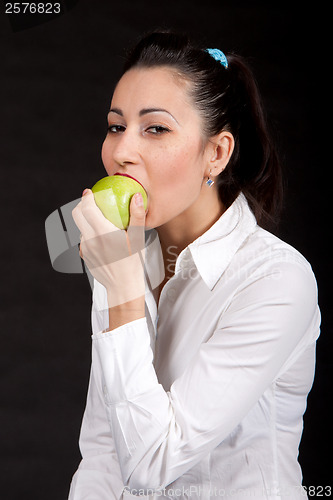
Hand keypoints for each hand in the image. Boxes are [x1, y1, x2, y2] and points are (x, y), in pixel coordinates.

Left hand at [72, 189, 145, 307]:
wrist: (123, 287)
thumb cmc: (132, 263)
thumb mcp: (137, 239)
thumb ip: (136, 216)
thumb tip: (137, 197)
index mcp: (103, 232)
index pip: (87, 208)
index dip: (86, 197)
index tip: (90, 192)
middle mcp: (90, 239)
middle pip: (76, 215)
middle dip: (81, 205)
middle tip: (90, 202)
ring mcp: (85, 248)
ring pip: (80, 228)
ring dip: (86, 221)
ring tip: (100, 222)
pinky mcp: (84, 256)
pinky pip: (83, 240)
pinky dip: (89, 234)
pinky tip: (102, 238)